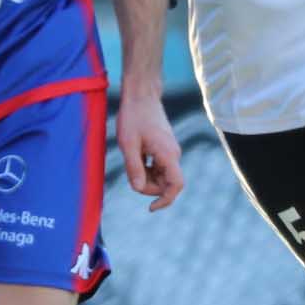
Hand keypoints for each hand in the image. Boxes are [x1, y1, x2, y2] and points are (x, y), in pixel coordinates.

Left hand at [117, 89, 184, 209]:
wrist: (141, 96)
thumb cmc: (133, 117)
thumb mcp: (128, 144)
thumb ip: (133, 168)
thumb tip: (137, 189)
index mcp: (168, 154)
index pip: (176, 185)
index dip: (166, 200)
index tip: (150, 208)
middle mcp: (173, 155)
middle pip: (166, 184)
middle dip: (148, 187)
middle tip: (130, 174)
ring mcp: (170, 151)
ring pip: (161, 177)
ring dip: (146, 177)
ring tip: (131, 160)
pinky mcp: (165, 149)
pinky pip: (159, 168)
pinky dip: (147, 169)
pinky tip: (136, 157)